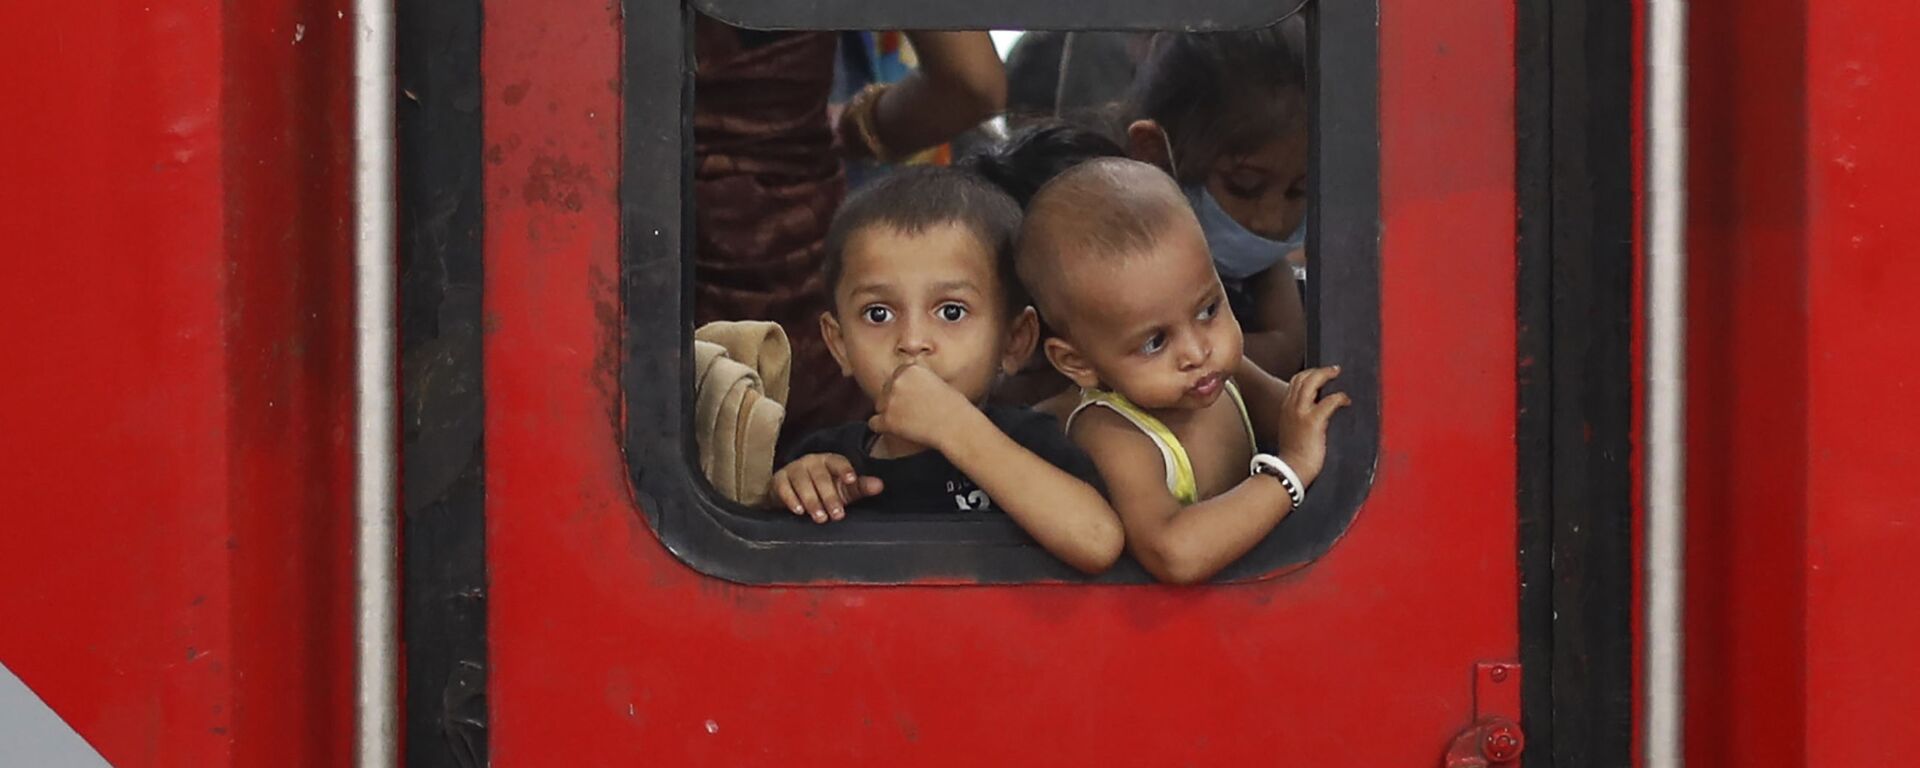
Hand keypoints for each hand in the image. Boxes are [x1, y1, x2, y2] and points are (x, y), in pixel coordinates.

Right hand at [769, 453, 884, 523]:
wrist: (792, 492)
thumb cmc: (823, 490)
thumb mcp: (843, 489)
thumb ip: (860, 487)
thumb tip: (880, 485)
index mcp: (829, 461)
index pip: (838, 462)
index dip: (844, 469)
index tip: (851, 480)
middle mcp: (811, 462)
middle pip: (821, 476)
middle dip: (829, 496)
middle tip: (837, 515)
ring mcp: (794, 469)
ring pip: (802, 482)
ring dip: (811, 500)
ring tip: (819, 517)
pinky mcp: (779, 480)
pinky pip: (783, 487)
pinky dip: (790, 499)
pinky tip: (798, 510)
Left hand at [867, 361, 973, 451]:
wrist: (956, 427)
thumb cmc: (954, 407)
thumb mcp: (937, 382)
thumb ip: (918, 380)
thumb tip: (906, 387)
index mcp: (909, 369)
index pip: (897, 376)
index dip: (904, 388)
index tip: (912, 398)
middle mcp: (897, 381)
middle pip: (885, 390)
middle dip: (895, 400)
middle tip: (911, 412)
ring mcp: (890, 400)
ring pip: (879, 406)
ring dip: (889, 414)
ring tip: (908, 422)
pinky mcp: (887, 420)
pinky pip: (873, 423)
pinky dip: (882, 428)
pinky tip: (895, 431)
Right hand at [1274, 365, 1351, 486]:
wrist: (1291, 470)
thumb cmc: (1294, 455)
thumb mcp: (1291, 430)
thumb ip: (1299, 417)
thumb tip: (1315, 411)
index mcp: (1286, 408)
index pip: (1295, 381)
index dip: (1309, 374)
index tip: (1321, 374)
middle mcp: (1291, 406)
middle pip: (1303, 377)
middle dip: (1320, 370)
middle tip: (1334, 370)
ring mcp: (1301, 412)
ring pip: (1312, 382)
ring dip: (1327, 375)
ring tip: (1338, 375)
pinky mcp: (1313, 421)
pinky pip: (1329, 401)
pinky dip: (1339, 397)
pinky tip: (1346, 400)